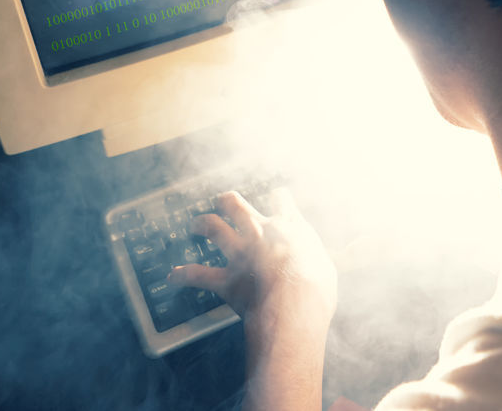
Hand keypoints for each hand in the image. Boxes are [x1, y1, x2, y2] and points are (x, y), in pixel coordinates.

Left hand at [166, 188, 337, 331]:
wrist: (295, 305)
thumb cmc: (316, 289)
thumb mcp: (327, 267)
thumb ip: (315, 259)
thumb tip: (315, 265)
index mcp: (289, 227)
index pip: (282, 200)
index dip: (279, 198)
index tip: (278, 196)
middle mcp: (260, 232)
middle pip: (237, 205)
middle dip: (228, 201)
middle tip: (224, 201)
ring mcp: (240, 253)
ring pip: (214, 227)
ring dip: (202, 224)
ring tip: (195, 225)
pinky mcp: (226, 278)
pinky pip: (199, 274)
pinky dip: (184, 275)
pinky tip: (174, 276)